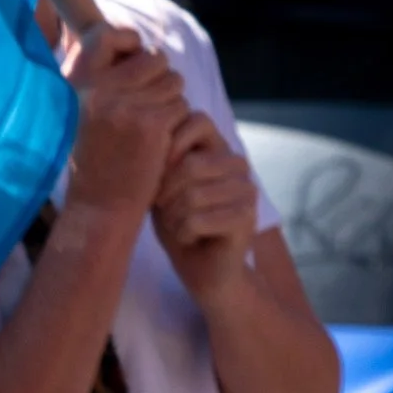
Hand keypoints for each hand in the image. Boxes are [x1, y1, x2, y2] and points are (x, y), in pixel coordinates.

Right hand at [63, 25, 189, 217]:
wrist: (98, 207)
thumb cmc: (95, 158)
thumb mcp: (83, 112)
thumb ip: (102, 78)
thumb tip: (133, 40)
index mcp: (76, 84)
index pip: (104, 34)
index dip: (127, 39)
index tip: (133, 55)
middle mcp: (98, 90)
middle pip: (152, 57)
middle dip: (159, 78)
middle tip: (147, 107)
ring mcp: (125, 105)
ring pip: (173, 80)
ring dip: (171, 100)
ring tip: (150, 126)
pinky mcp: (151, 124)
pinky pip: (181, 105)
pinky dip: (177, 122)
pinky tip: (159, 142)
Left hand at [151, 111, 260, 309]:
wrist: (204, 272)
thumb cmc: (178, 226)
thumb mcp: (163, 188)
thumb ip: (161, 161)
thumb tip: (145, 134)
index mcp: (219, 149)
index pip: (197, 119)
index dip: (169, 144)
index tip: (155, 174)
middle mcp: (238, 164)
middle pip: (190, 164)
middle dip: (166, 194)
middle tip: (166, 212)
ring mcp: (247, 190)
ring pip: (193, 195)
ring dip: (174, 218)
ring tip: (178, 226)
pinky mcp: (247, 217)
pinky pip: (199, 219)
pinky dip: (183, 233)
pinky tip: (189, 239)